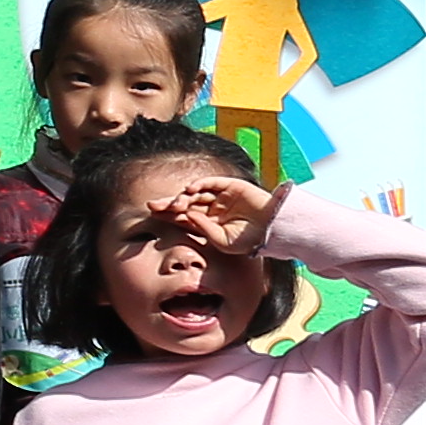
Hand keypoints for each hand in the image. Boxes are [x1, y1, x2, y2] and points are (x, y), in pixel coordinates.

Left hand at [141, 163, 281, 263]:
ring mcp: (221, 196)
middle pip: (185, 203)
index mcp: (207, 221)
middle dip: (168, 204)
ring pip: (196, 193)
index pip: (183, 215)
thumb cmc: (249, 241)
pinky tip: (190, 190)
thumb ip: (204, 229)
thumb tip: (188, 216)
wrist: (273, 232)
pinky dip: (199, 184)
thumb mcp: (222, 241)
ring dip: (183, 197)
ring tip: (175, 205)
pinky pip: (212, 182)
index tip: (152, 213)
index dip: (168, 214)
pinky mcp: (231, 186)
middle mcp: (212, 207)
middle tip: (153, 206)